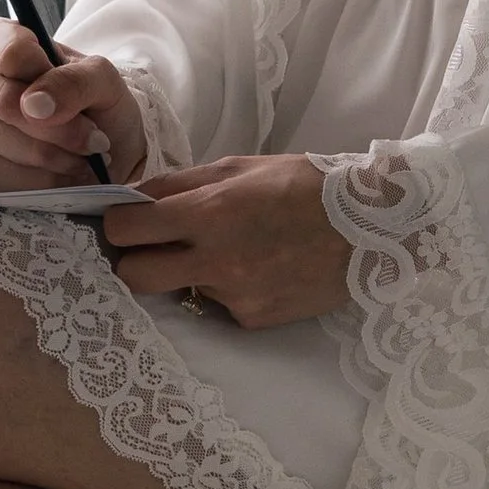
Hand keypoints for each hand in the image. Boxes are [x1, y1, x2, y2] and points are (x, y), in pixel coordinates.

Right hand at [0, 20, 148, 190]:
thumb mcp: (101, 78)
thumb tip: (33, 105)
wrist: (99, 145)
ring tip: (85, 154)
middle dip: (62, 128)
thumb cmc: (94, 100)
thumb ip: (73, 81)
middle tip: (96, 138)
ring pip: (15, 146)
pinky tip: (65, 172)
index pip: (11, 52)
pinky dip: (51, 182)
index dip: (47, 76)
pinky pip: (13, 180)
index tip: (76, 94)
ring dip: (63, 157)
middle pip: (5, 101)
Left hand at [101, 156, 351, 328]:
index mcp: (208, 213)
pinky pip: (220, 304)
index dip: (117, 223)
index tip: (127, 219)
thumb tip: (134, 197)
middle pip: (133, 277)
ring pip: (182, 288)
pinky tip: (261, 268)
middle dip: (133, 260)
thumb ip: (181, 184)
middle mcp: (215, 261)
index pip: (126, 229)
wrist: (371, 226)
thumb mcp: (240, 168)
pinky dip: (229, 287)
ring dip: (191, 271)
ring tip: (234, 250)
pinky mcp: (254, 320)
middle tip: (153, 247)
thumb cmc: (304, 185)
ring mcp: (234, 296)